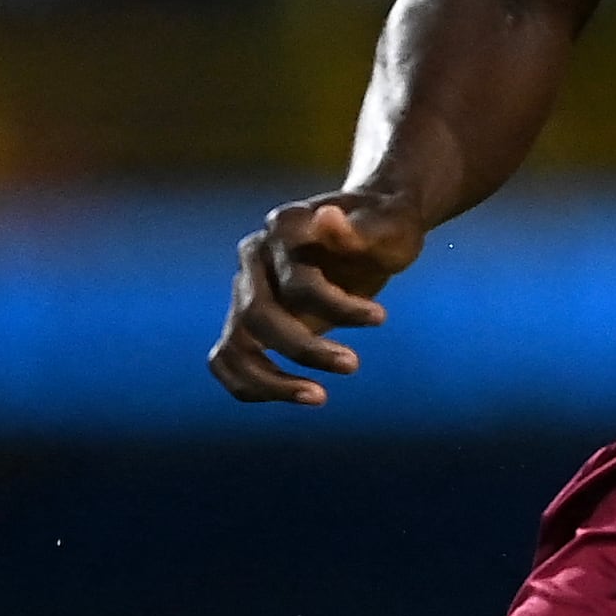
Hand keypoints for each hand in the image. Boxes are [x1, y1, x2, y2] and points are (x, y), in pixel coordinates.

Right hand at [212, 186, 427, 405]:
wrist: (371, 228)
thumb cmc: (386, 227)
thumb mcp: (387, 226)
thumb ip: (358, 230)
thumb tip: (327, 217)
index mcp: (286, 226)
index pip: (297, 279)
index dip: (336, 306)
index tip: (381, 319)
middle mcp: (255, 255)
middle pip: (258, 315)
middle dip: (305, 349)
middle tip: (354, 365)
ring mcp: (245, 287)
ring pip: (235, 345)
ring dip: (272, 380)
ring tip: (320, 398)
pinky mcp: (247, 319)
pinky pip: (228, 360)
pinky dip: (252, 386)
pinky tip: (298, 397)